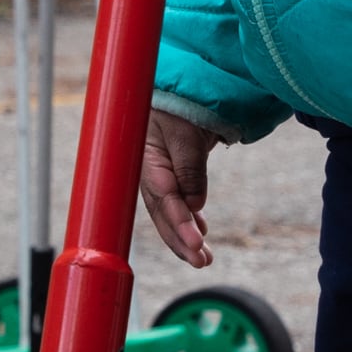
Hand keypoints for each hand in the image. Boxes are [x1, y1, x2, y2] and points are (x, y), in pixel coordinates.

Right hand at [140, 109, 216, 269]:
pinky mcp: (168, 176)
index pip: (164, 199)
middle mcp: (148, 173)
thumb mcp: (185, 132)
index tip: (196, 243)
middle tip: (202, 262)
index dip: (179, 223)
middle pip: (162, 215)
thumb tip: (195, 206)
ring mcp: (157, 176)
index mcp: (146, 162)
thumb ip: (190, 167)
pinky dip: (188, 220)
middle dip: (181, 240)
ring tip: (205, 259)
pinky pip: (176, 204)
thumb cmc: (177, 105)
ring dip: (185, 236)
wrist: (174, 90)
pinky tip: (199, 235)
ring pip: (169, 214)